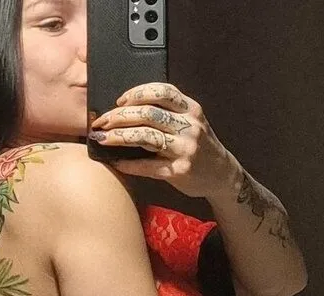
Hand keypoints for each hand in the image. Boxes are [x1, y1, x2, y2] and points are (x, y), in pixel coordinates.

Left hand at [88, 82, 233, 198]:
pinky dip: (129, 164)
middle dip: (119, 116)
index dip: (137, 93)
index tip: (119, 100)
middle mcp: (190, 126)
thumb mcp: (191, 122)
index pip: (161, 91)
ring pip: (146, 137)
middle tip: (102, 122)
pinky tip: (116, 162)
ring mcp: (185, 149)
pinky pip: (148, 166)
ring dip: (119, 137)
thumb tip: (129, 109)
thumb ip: (168, 112)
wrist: (221, 175)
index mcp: (191, 109)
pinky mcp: (179, 171)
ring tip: (103, 139)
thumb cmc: (200, 147)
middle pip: (148, 113)